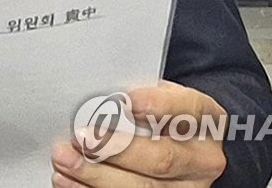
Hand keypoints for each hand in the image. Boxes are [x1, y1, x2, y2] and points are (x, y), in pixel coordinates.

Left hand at [51, 81, 227, 186]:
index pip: (189, 110)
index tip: (128, 100)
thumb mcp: (163, 94)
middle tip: (81, 138)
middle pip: (161, 159)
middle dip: (116, 149)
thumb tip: (100, 94)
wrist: (188, 145)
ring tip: (66, 160)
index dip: (159, 106)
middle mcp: (202, 160)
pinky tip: (69, 181)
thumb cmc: (165, 114)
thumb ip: (142, 93)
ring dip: (98, 175)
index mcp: (205, 121)